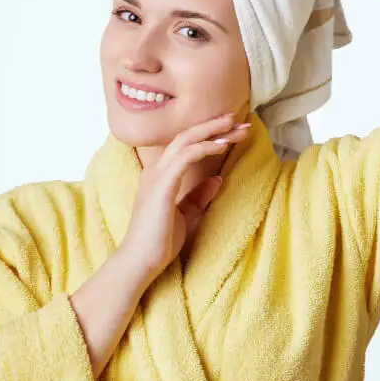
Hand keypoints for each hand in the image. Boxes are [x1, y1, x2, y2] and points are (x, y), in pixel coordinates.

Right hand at [120, 112, 250, 279]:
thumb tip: (217, 179)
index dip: (209, 136)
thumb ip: (199, 196)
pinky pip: (185, 157)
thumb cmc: (160, 241)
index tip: (233, 131)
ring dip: (213, 132)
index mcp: (160, 176)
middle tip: (239, 119)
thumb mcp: (186, 215)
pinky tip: (222, 145)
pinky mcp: (161, 185)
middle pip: (186, 137)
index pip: (185, 146)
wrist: (141, 261)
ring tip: (236, 127)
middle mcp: (156, 170)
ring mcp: (157, 176)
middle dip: (213, 126)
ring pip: (186, 142)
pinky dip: (204, 148)